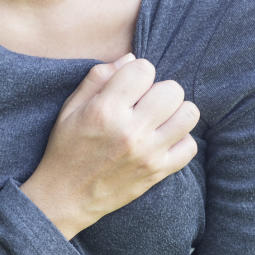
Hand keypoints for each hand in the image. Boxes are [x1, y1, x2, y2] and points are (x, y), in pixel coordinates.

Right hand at [21, 52, 199, 238]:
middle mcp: (130, 131)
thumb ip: (98, 78)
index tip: (128, 88)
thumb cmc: (66, 149)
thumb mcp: (70, 108)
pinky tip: (162, 141)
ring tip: (158, 120)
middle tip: (144, 104)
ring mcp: (148, 153)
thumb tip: (131, 57)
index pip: (143, 68)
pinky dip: (180, 140)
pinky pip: (190, 146)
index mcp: (105, 110)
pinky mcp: (158, 172)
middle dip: (159, 91)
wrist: (65, 197)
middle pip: (172, 89)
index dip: (137, 73)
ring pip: (188, 114)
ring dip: (175, 113)